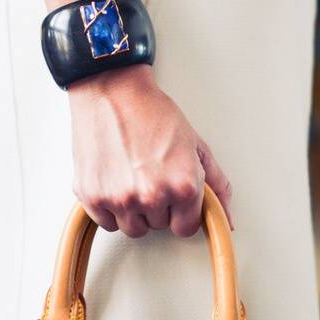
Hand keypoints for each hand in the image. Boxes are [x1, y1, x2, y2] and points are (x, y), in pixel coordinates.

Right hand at [68, 64, 233, 237]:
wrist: (112, 91)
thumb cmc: (152, 112)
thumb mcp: (195, 145)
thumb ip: (216, 185)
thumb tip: (227, 219)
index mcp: (183, 185)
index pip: (186, 227)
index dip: (182, 211)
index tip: (175, 197)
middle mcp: (152, 196)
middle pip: (159, 226)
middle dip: (159, 206)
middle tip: (152, 175)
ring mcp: (120, 199)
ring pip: (133, 228)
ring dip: (135, 211)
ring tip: (133, 178)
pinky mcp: (92, 196)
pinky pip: (107, 222)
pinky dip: (110, 208)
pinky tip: (115, 181)